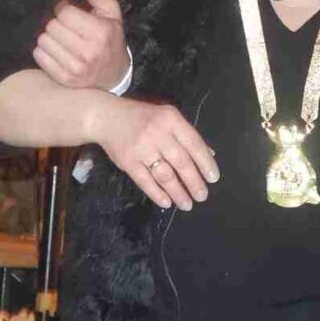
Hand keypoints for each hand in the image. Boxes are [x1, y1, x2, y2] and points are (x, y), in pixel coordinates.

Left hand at [35, 0, 130, 90]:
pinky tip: (57, 50)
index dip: (63, 8)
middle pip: (52, 26)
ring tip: (62, 39)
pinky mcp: (64, 79)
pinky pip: (39, 56)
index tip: (68, 11)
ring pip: (43, 40)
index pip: (64, 13)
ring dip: (49, 37)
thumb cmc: (111, 39)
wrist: (115, 75)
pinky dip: (43, 51)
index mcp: (100, 32)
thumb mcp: (110, 13)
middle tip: (66, 27)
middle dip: (56, 23)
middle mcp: (88, 52)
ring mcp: (75, 68)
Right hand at [88, 96, 218, 211]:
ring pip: (165, 175)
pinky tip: (166, 202)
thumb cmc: (141, 117)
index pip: (194, 144)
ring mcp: (141, 148)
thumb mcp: (167, 117)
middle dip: (194, 182)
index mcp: (171, 120)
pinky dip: (157, 193)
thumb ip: (187, 135)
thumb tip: (210, 154)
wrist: (106, 117)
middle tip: (202, 196)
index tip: (213, 179)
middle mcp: (158, 133)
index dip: (205, 163)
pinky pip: (145, 181)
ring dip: (178, 192)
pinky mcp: (127, 161)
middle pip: (181, 162)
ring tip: (186, 204)